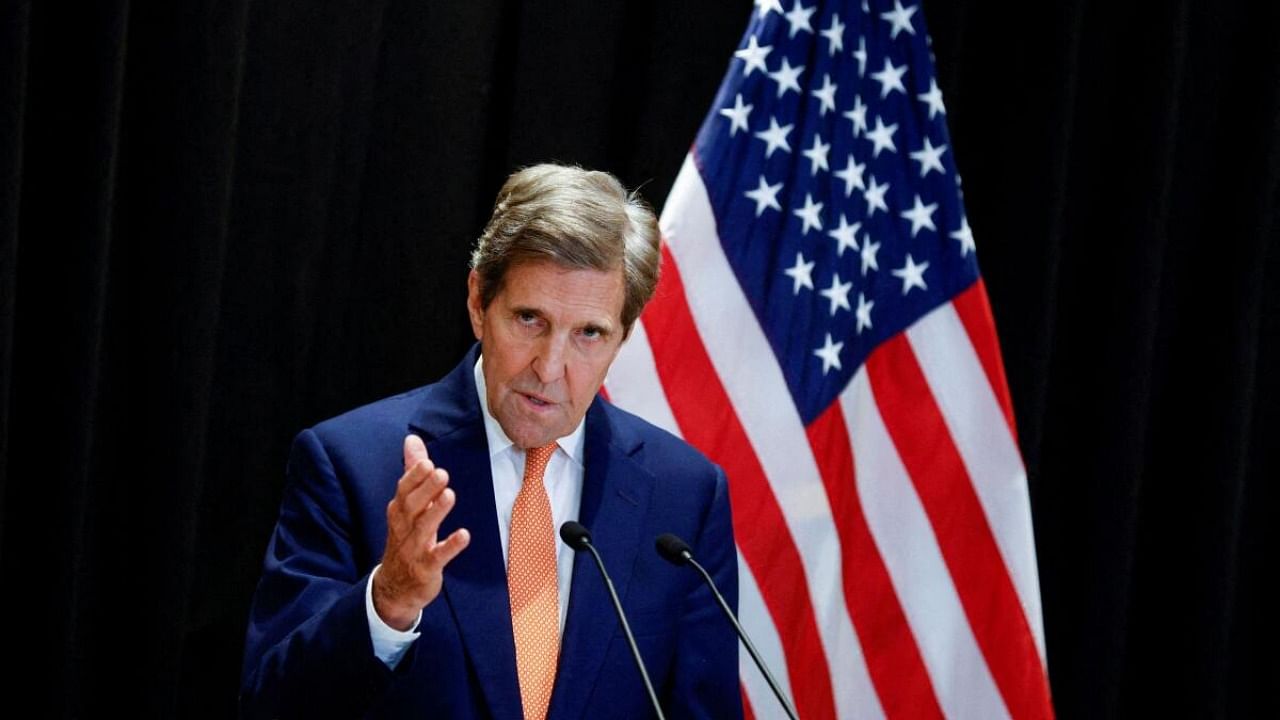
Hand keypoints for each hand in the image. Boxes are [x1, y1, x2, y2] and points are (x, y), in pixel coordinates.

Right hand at [372, 434, 470, 629]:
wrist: (394, 587)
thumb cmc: (405, 538)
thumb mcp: (407, 506)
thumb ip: (413, 473)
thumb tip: (412, 439)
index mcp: (399, 512)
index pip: (403, 491)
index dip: (414, 477)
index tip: (427, 461)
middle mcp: (403, 528)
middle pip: (412, 506)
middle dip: (425, 490)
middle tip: (441, 472)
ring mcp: (413, 549)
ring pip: (423, 528)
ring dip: (437, 512)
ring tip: (450, 495)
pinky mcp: (426, 568)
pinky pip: (438, 557)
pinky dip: (450, 546)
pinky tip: (464, 535)